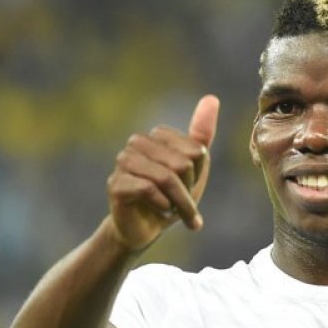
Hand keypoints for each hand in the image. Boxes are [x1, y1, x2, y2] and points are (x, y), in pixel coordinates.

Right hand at [105, 95, 218, 250]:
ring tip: (173, 212)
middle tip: (181, 203)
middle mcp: (136, 143)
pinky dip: (162, 205)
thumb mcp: (194, 168)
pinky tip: (160, 212)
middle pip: (182, 164)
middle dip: (188, 190)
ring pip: (166, 177)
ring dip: (178, 201)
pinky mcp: (115, 184)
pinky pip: (149, 189)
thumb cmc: (171, 197)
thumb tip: (212, 98)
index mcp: (157, 136)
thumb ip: (201, 135)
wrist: (145, 229)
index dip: (197, 175)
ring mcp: (123, 162)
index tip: (189, 188)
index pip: (196, 151)